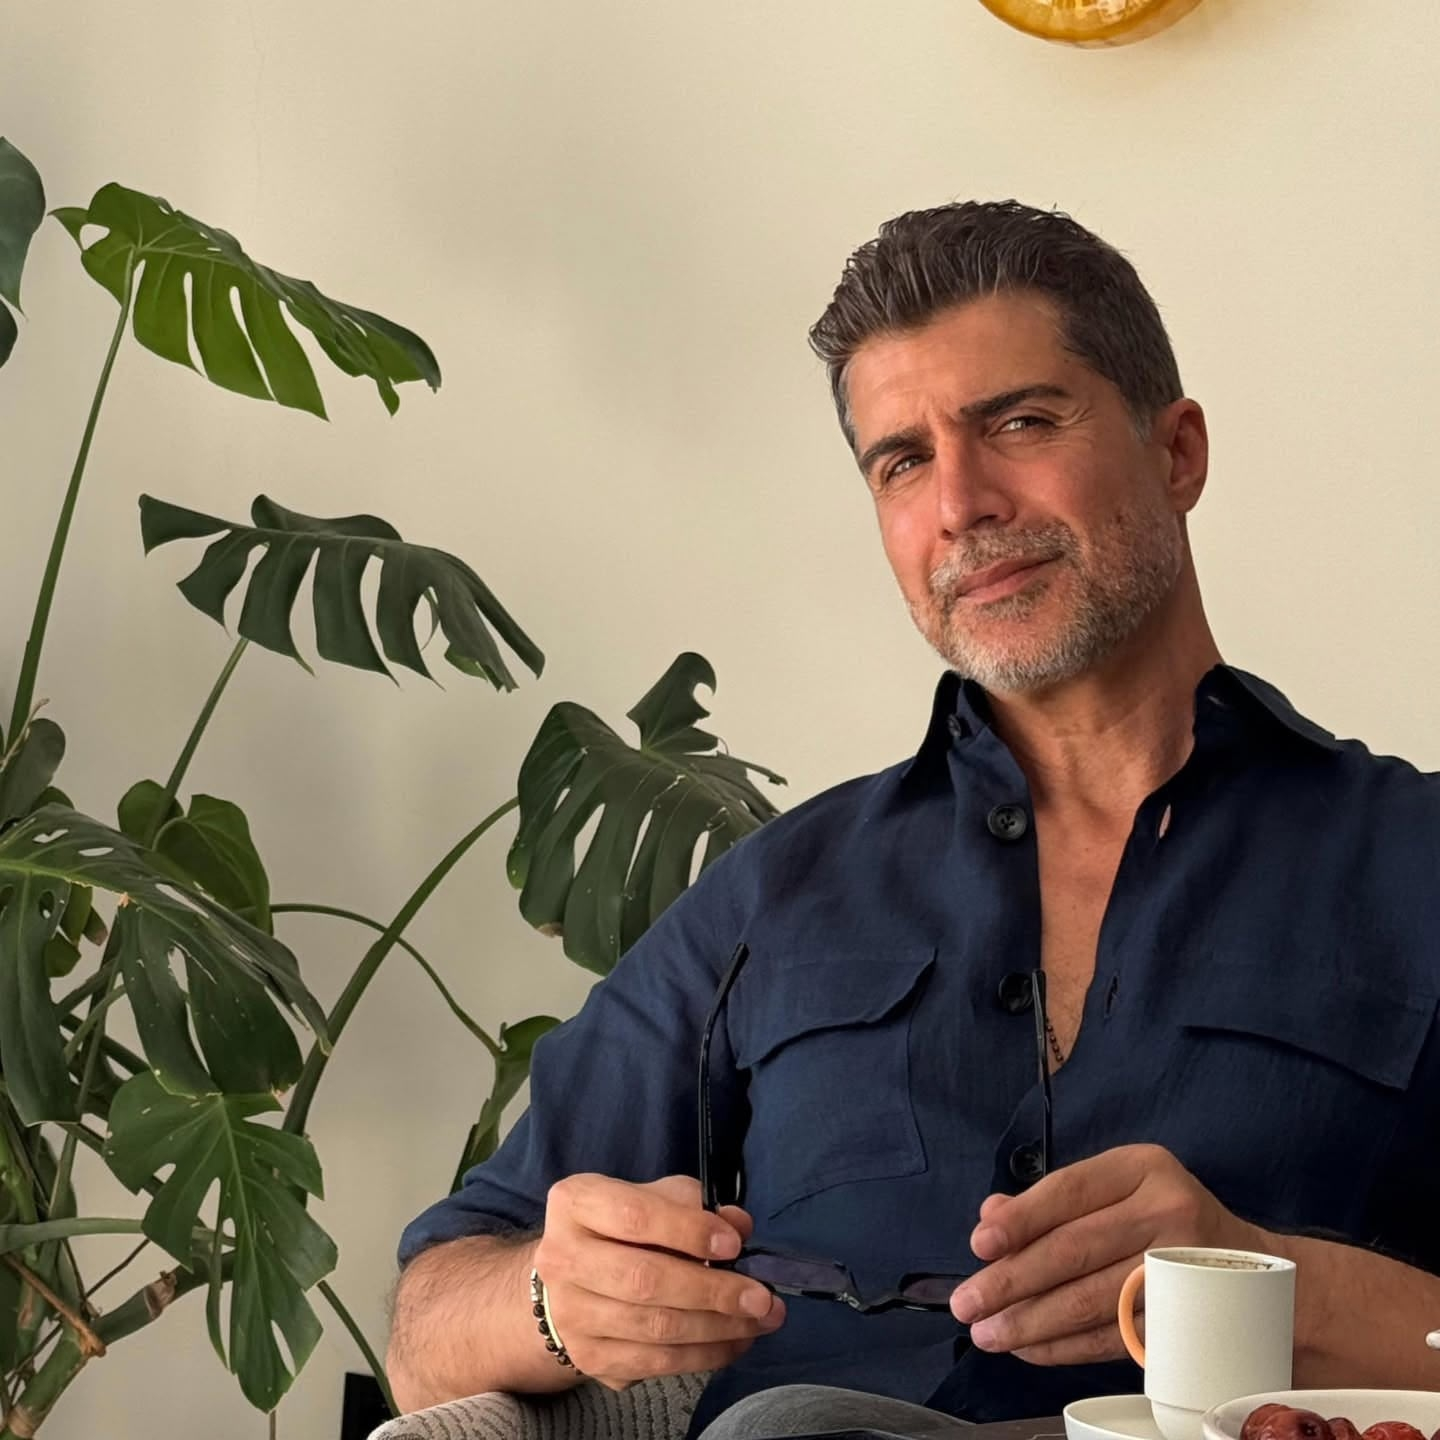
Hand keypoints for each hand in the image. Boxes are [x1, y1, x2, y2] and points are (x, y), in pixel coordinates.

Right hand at [533, 1174, 784, 1389]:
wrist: (570, 1281)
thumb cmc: (620, 1228)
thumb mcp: (652, 1197)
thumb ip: (693, 1204)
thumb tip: (738, 1225)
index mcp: (575, 1204)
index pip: (634, 1216)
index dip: (688, 1231)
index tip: (733, 1246)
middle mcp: (561, 1259)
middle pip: (644, 1280)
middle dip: (712, 1291)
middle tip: (762, 1297)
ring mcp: (570, 1314)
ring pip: (654, 1329)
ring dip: (718, 1328)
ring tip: (761, 1320)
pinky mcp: (588, 1357)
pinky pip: (655, 1363)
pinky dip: (704, 1355)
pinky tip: (735, 1341)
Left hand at [949, 1144, 1268, 1365]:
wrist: (1257, 1275)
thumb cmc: (1168, 1222)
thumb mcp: (1119, 1190)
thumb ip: (1054, 1202)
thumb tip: (991, 1215)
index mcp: (1142, 1168)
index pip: (1068, 1192)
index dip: (1021, 1220)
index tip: (979, 1245)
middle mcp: (1166, 1210)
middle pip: (1075, 1249)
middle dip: (1013, 1280)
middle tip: (968, 1303)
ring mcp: (1180, 1268)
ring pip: (1091, 1299)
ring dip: (1031, 1321)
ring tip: (988, 1334)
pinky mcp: (1186, 1320)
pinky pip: (1112, 1337)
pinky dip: (1065, 1347)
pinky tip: (1030, 1349)